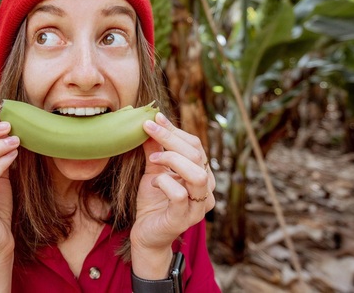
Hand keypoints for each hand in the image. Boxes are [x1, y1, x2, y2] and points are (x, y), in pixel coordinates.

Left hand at [131, 113, 214, 255]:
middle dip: (170, 138)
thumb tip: (149, 123)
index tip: (155, 118)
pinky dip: (164, 183)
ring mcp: (198, 205)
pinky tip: (153, 183)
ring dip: (171, 160)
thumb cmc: (153, 202)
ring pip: (197, 174)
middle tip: (148, 129)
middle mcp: (206, 189)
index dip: (175, 131)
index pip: (195, 145)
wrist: (146, 235)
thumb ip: (154, 150)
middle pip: (196, 155)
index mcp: (202, 174)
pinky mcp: (185, 219)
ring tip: (153, 160)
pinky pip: (180, 195)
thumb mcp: (152, 171)